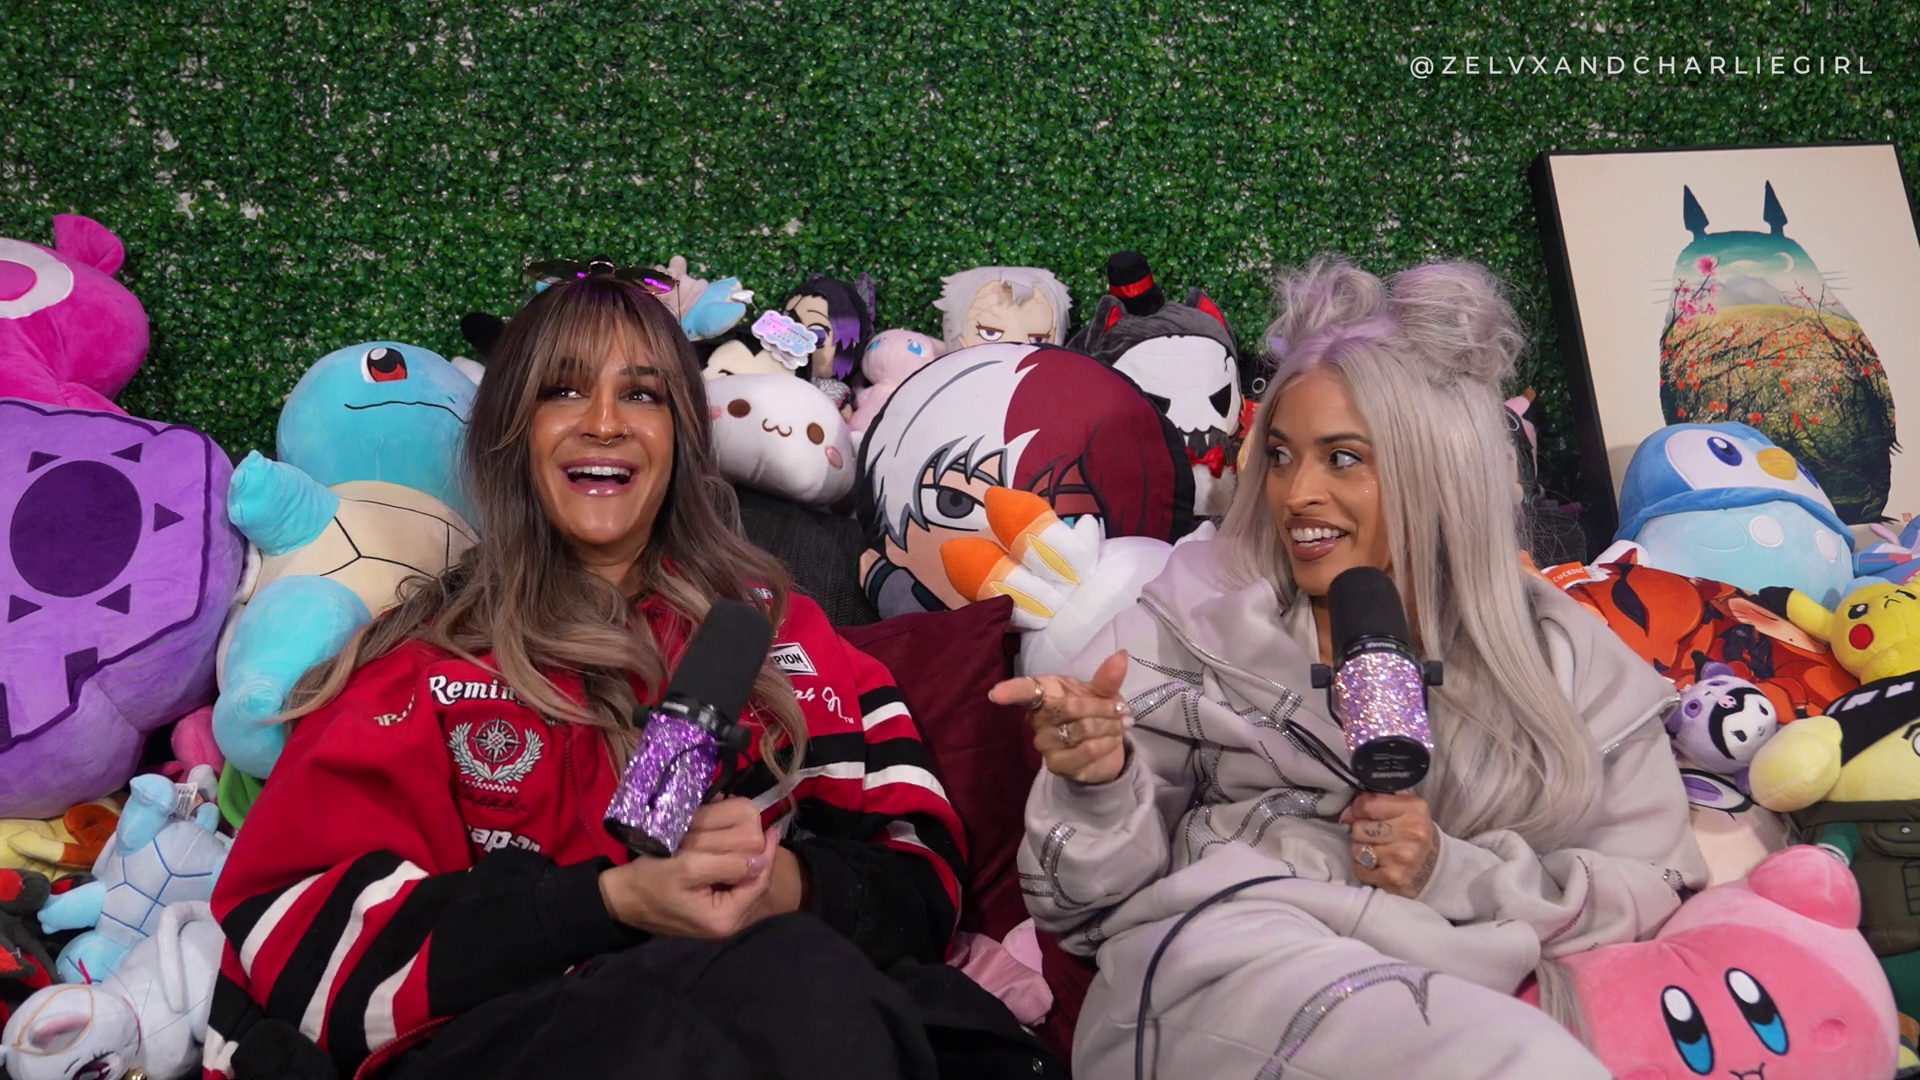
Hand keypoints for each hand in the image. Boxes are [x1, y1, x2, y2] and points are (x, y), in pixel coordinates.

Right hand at [599, 797, 778, 938]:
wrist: (621, 899)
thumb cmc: (650, 881)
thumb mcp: (687, 868)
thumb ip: (726, 865)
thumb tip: (759, 858)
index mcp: (725, 919)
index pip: (758, 883)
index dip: (767, 854)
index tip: (771, 829)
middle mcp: (727, 924)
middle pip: (754, 884)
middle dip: (757, 855)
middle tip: (762, 828)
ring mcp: (719, 918)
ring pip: (744, 882)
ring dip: (746, 857)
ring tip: (750, 832)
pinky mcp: (710, 909)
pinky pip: (731, 884)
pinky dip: (733, 863)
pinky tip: (732, 846)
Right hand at [990, 651, 1131, 784]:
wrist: (1105, 749)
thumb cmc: (1095, 713)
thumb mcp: (1103, 693)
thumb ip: (1107, 678)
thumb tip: (1121, 655)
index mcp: (1044, 692)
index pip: (1023, 691)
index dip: (1010, 691)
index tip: (996, 694)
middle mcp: (1037, 718)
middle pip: (1065, 708)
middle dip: (1100, 708)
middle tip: (1121, 710)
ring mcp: (1044, 744)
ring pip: (1078, 730)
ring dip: (1107, 726)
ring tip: (1120, 724)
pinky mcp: (1057, 765)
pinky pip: (1084, 751)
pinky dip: (1105, 743)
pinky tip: (1113, 740)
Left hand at [1341, 792, 1439, 898]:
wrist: (1435, 868)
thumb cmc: (1414, 833)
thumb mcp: (1406, 807)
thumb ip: (1378, 800)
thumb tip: (1348, 813)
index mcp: (1413, 810)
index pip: (1366, 805)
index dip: (1357, 809)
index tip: (1361, 815)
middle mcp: (1410, 833)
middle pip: (1358, 828)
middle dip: (1360, 831)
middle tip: (1372, 835)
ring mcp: (1401, 858)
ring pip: (1356, 850)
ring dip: (1361, 851)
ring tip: (1376, 850)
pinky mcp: (1393, 878)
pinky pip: (1360, 870)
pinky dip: (1364, 868)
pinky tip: (1377, 865)